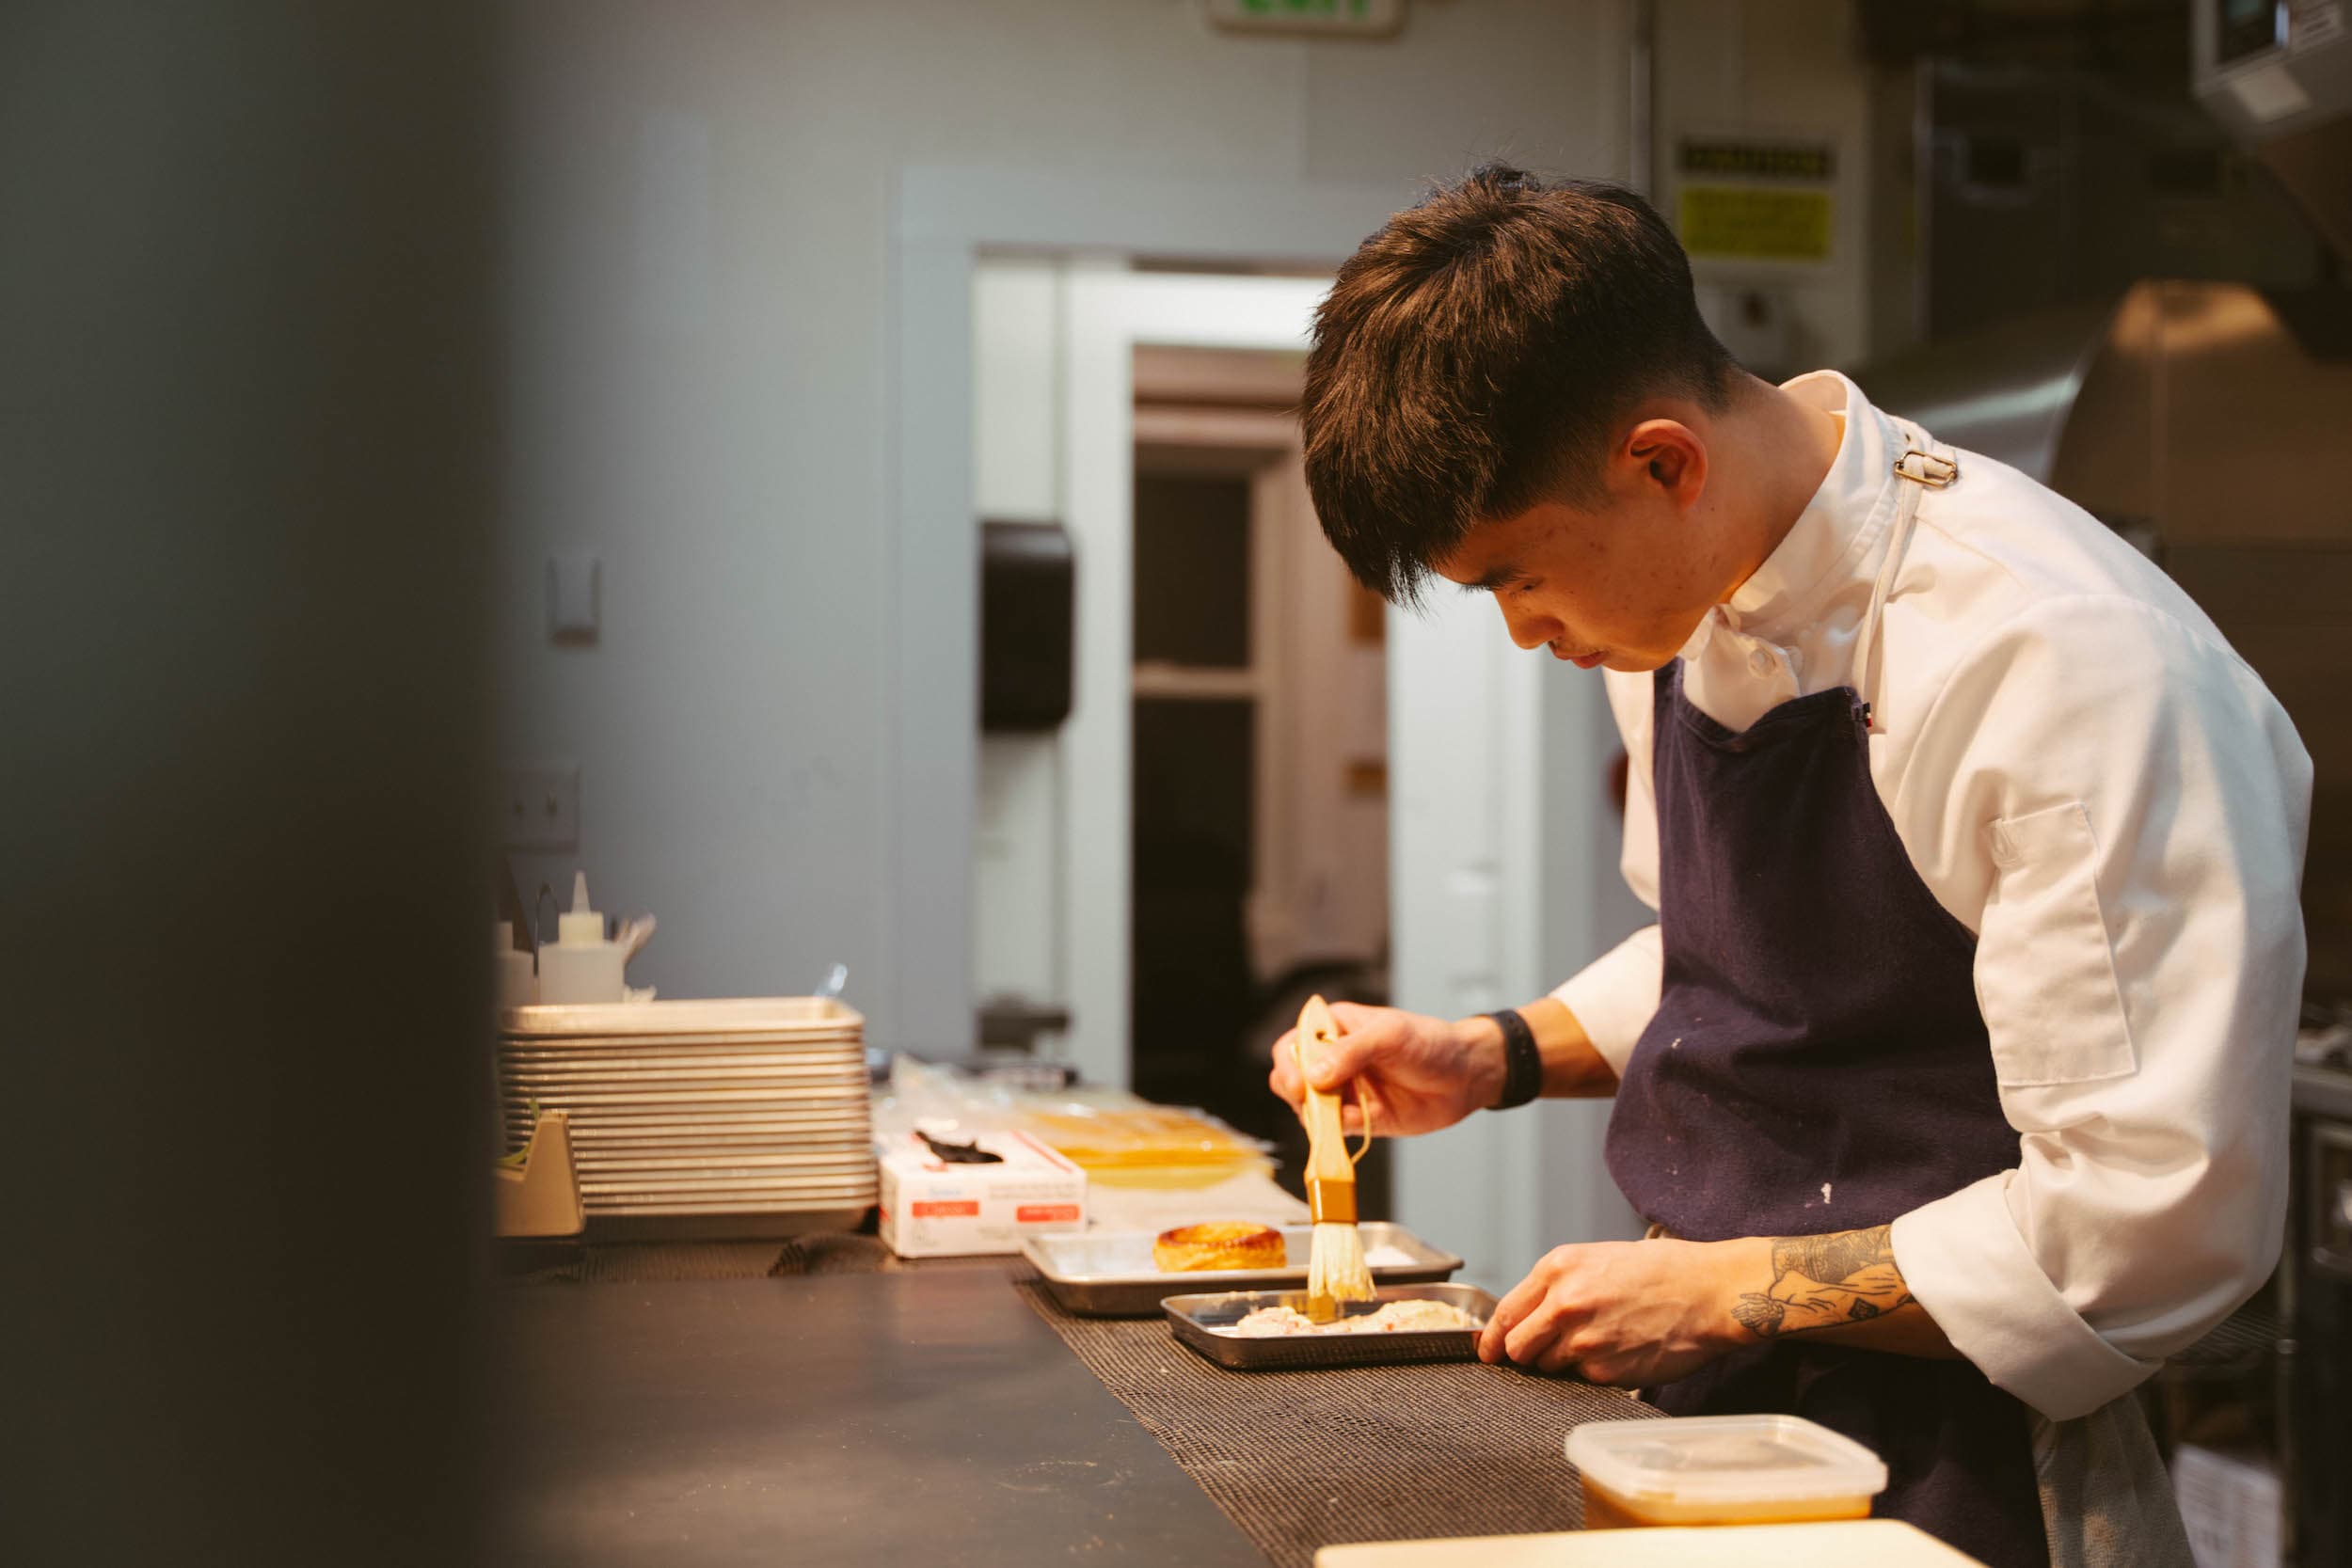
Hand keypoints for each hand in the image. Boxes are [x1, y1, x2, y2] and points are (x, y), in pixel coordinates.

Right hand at [1266, 1003, 1504, 1137]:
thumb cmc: (1431, 1043)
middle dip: (1298, 1094)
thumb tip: (1314, 1077)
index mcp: (1334, 1028)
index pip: (1293, 1045)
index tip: (1303, 1085)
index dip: (1289, 1066)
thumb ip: (1351, 1051)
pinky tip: (1360, 1124)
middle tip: (1316, 1103)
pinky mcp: (1357, 1119)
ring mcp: (1344, 1091)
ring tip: (1345, 1115)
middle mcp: (1332, 1060)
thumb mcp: (1391, 1035)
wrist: (1466, 1077)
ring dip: (1319, 1117)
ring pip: (1309, 1109)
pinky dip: (1337, 1133)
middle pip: (1291, 1080)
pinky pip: (1333, 1130)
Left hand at [1476, 1237, 1755, 1384]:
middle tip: (1542, 1353)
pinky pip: (1581, 1380)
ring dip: (1560, 1364)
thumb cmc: (1661, 1272)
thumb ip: (1558, 1286)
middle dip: (1524, 1355)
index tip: (1489, 1351)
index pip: (1504, 1314)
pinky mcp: (1604, 1371)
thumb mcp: (1598, 1259)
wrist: (1708, 1293)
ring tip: (1596, 1345)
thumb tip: (1529, 1317)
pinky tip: (1617, 1353)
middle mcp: (1563, 1304)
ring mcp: (1583, 1341)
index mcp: (1558, 1269)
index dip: (1492, 1339)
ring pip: (1547, 1367)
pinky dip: (1592, 1374)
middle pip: (1517, 1348)